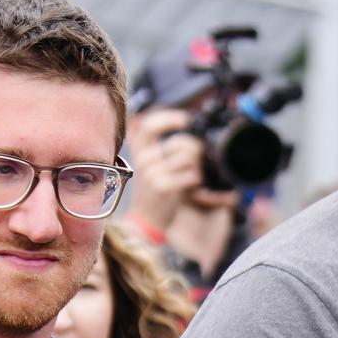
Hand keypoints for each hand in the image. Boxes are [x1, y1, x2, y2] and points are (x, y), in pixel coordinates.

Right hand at [125, 110, 236, 227]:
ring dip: (196, 166)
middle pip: (178, 143)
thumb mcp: (153, 166)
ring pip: (188, 159)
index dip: (168, 118)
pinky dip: (196, 179)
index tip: (186, 119)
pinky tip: (191, 185)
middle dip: (193, 147)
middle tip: (197, 155)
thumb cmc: (155, 189)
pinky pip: (191, 175)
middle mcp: (144, 160)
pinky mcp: (162, 188)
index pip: (149, 125)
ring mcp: (152, 174)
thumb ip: (167, 150)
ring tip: (190, 175)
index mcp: (140, 151)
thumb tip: (194, 142)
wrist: (146, 219)